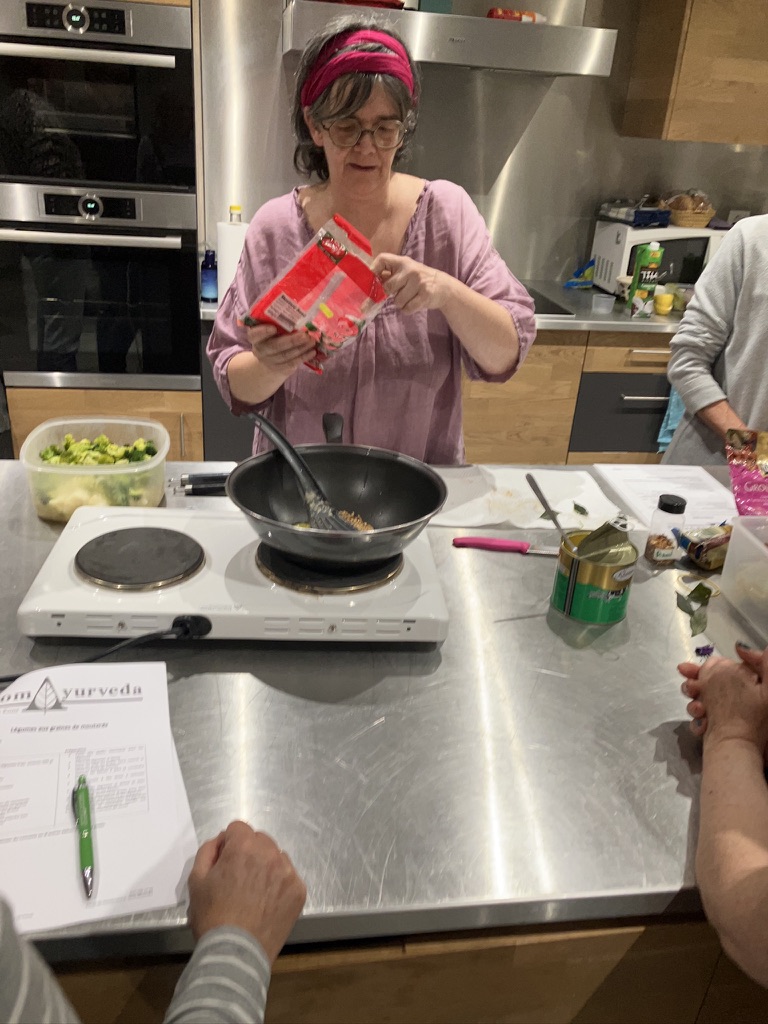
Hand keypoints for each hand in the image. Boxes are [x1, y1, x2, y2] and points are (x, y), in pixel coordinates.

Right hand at [187, 820, 306, 964]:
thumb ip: (208, 851)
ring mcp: (288, 872)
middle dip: (248, 852)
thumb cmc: (212, 917)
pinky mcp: (299, 891)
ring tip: (254, 892)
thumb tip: (222, 841)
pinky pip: (289, 876)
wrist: (235, 953)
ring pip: (276, 856)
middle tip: (238, 878)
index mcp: (244, 847)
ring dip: (265, 866)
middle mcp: (270, 854)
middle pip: (259, 840)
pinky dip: (279, 884)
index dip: (228, 844)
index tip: (224, 863)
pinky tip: (266, 902)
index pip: (238, 828)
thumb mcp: (196, 880)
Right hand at [243, 320, 315, 375]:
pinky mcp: (280, 369)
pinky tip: (312, 352)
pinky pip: (292, 364)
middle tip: (304, 335)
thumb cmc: (271, 337)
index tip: (273, 328)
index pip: (254, 335)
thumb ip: (276, 321)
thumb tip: (296, 308)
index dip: (262, 332)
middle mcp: (260, 350)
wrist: (269, 360)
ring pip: (286, 356)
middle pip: (275, 346)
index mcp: (255, 337)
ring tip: (312, 341)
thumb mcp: (268, 328)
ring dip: (301, 349)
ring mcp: (270, 361)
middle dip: (291, 341)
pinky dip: (303, 357)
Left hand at [371, 253, 449, 313]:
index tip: (369, 282)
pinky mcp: (425, 295)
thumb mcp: (406, 272)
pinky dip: (408, 309)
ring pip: (397, 301)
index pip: (382, 259)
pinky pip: (407, 308)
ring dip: (401, 303)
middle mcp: (410, 269)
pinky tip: (415, 303)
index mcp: (402, 262)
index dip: (373, 270)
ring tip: (410, 297)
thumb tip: (366, 288)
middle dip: (389, 295)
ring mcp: (418, 282)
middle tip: (397, 293)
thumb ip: (390, 276)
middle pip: (387, 287)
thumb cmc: (418, 280)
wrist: (444, 287)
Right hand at [679, 644, 767, 749]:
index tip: (684, 669)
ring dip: (695, 704)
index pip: (723, 670)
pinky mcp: (720, 733)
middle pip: (709, 686)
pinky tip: (702, 724)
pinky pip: (703, 723)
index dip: (703, 668)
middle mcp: (738, 700)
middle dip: (695, 686)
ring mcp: (727, 717)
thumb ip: (760, 662)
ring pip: (702, 703)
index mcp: (749, 686)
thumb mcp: (764, 686)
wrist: (740, 752)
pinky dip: (699, 723)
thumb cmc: (752, 718)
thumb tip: (740, 648)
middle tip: (690, 689)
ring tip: (699, 710)